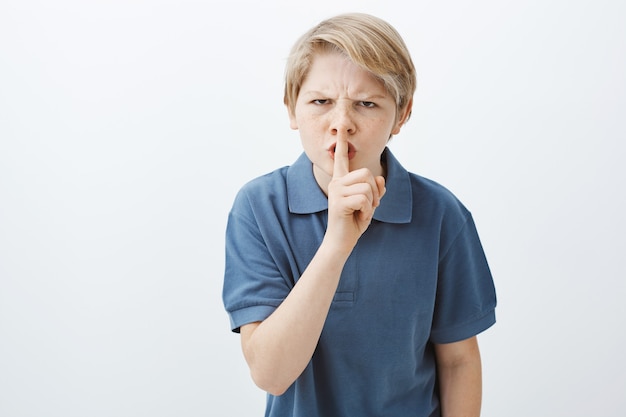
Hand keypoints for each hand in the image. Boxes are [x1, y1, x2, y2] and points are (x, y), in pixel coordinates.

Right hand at [325, 135, 385, 251]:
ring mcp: (336, 191)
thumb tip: (380, 179)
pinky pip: (364, 199)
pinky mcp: (338, 202)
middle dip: (374, 192)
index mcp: (341, 181)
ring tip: (361, 212)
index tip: (341, 129)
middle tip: (368, 206)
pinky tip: (358, 217)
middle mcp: (336, 183)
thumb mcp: (369, 204)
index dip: (342, 144)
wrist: (341, 242)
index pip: (341, 159)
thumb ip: (376, 189)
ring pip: (367, 187)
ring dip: (371, 203)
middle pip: (366, 173)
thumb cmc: (353, 222)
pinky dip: (367, 211)